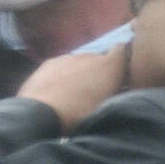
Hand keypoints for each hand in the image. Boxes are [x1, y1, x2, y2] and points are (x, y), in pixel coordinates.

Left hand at [16, 42, 130, 132]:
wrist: (41, 112)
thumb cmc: (81, 113)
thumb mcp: (107, 106)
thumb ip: (115, 91)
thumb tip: (116, 87)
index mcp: (109, 65)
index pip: (122, 50)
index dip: (121, 59)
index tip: (118, 72)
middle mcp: (89, 56)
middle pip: (97, 59)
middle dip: (97, 71)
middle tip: (92, 91)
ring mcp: (67, 57)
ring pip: (77, 63)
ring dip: (78, 73)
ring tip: (71, 94)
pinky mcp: (49, 62)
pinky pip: (60, 66)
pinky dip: (61, 74)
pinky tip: (55, 90)